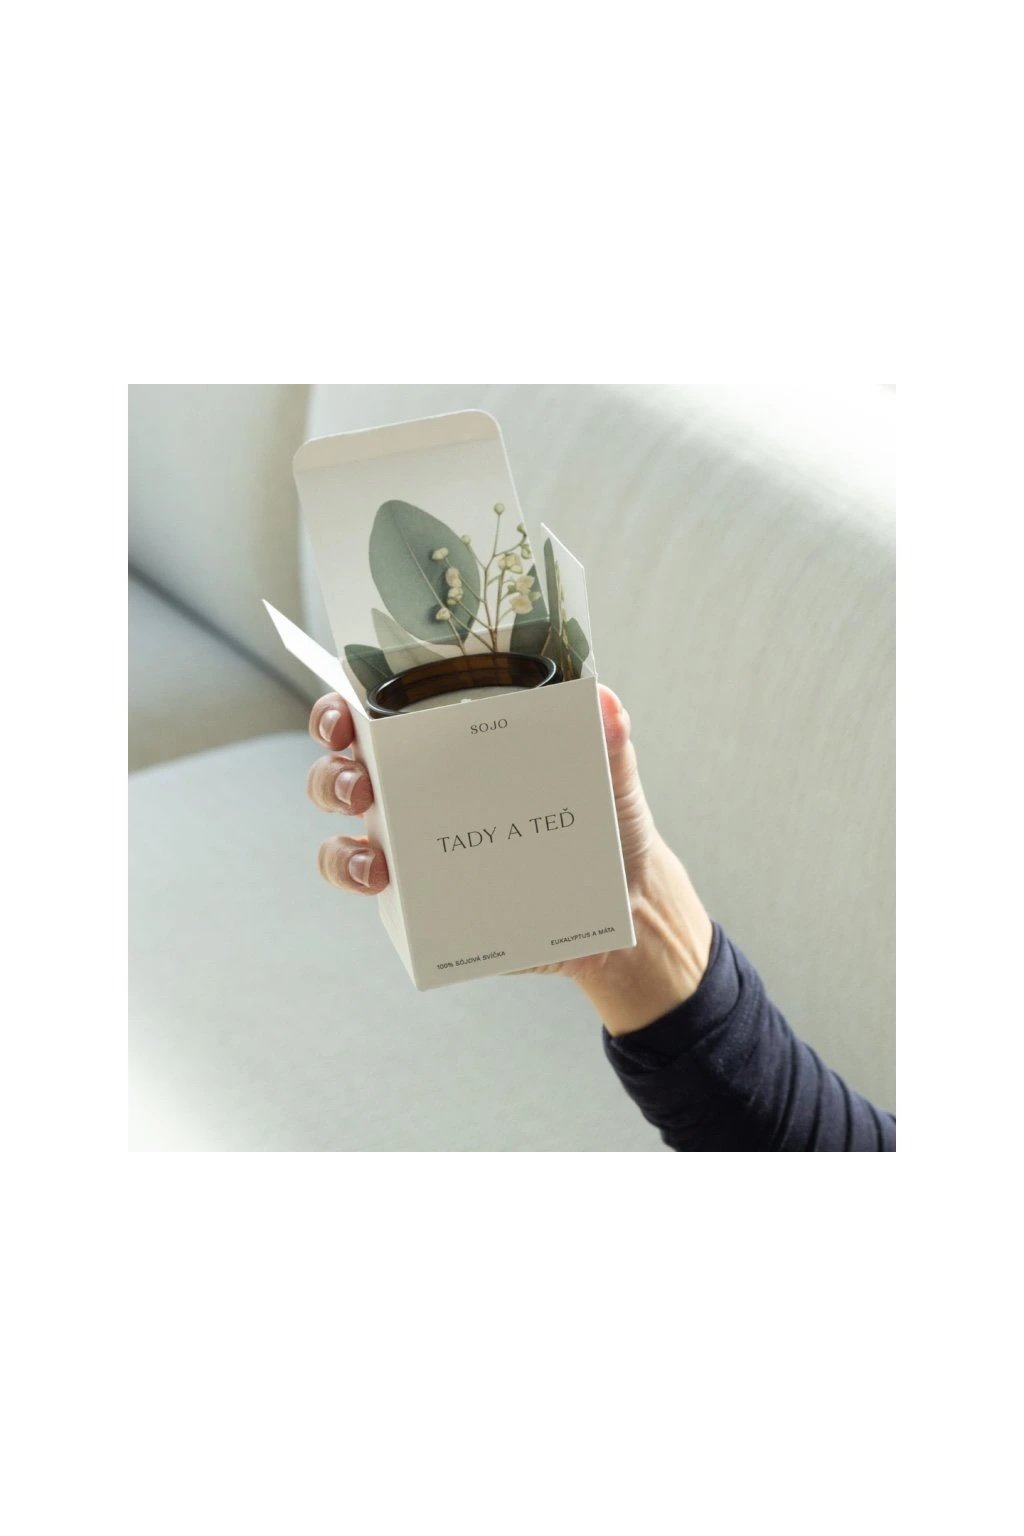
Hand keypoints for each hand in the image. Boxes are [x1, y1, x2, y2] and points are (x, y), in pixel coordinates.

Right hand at [306, 686, 712, 1035]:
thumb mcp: (612, 777)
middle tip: (359, 783)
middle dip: (333, 769)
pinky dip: (357, 879)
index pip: (381, 710)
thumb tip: (606, 701)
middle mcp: (418, 785)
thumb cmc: (605, 822)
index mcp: (452, 742)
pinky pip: (362, 881)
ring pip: (341, 829)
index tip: (344, 712)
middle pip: (344, 765)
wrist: (620, 902)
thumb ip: (609, 740)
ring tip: (373, 859)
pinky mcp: (417, 894)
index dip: (344, 706)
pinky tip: (383, 882)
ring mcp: (412, 840)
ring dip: (339, 841)